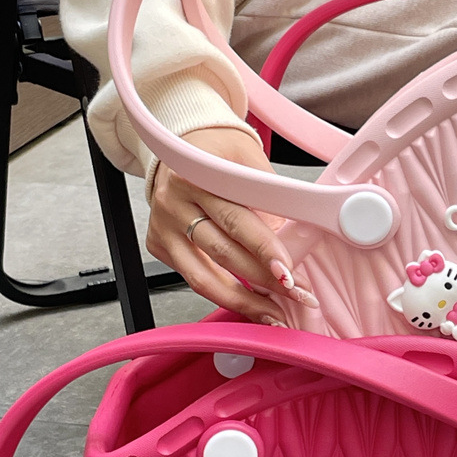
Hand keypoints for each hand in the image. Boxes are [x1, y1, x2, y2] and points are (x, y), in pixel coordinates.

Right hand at [146, 127, 317, 321]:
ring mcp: (163, 226)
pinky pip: (194, 278)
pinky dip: (224, 295)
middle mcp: (174, 202)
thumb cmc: (221, 150)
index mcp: (196, 175)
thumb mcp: (249, 158)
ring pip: (204, 276)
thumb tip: (294, 240)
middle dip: (264, 280)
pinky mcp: (158, 245)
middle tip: (297, 295)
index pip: (237, 219)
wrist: (183, 142)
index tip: (289, 272)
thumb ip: (268, 196)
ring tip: (275, 315)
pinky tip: (250, 305)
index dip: (265, 249)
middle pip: (223, 251)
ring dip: (244, 300)